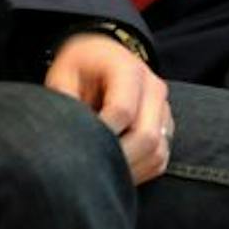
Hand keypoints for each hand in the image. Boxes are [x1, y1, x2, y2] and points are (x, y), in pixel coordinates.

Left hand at [43, 32, 173, 183]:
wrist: (102, 58)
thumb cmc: (81, 67)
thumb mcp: (63, 76)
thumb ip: (65, 103)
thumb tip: (68, 136)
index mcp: (127, 69)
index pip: (122, 111)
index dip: (101, 134)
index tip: (81, 146)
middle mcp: (153, 88)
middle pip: (146, 136)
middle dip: (117, 158)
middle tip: (90, 168)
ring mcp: (163, 108)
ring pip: (157, 152)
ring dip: (129, 167)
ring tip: (101, 169)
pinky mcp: (165, 127)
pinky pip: (159, 159)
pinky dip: (139, 170)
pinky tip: (116, 167)